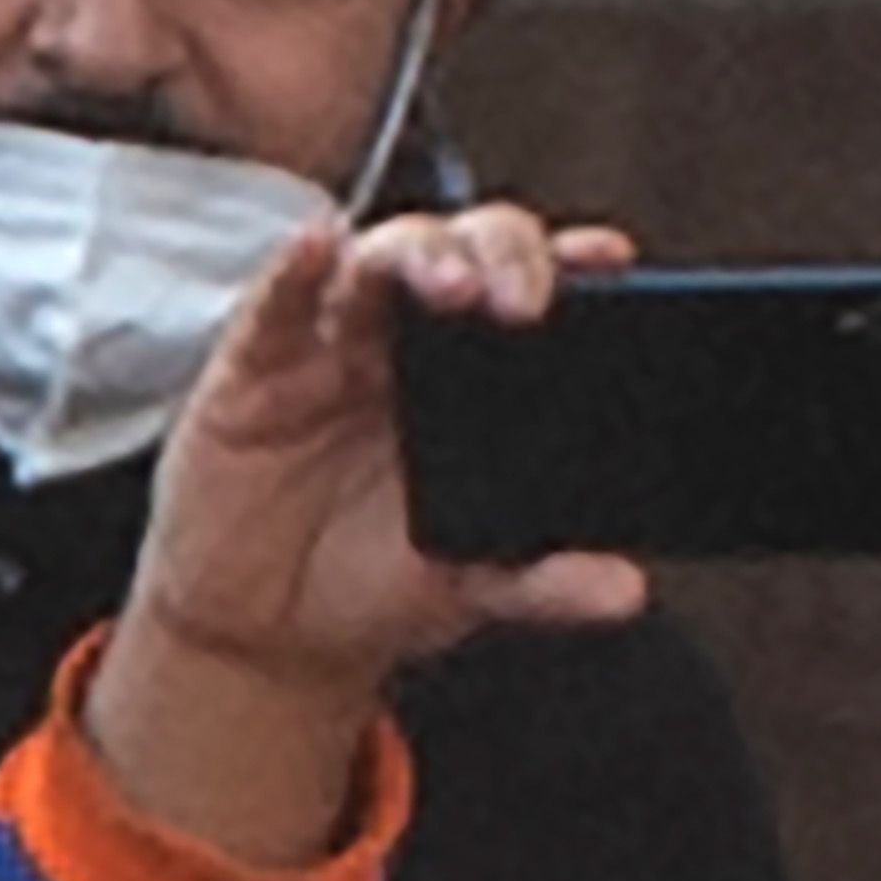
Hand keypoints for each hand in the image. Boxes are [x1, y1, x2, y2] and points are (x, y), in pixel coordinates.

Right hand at [88, 208, 648, 866]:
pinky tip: (317, 245)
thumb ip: (544, 583)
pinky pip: (278, 300)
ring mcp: (333, 345)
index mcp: (475, 377)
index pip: (530, 291)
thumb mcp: (470, 591)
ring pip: (380, 257)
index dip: (568, 262)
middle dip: (499, 255)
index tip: (610, 261)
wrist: (266, 635)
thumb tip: (624, 590)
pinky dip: (297, 265)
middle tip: (524, 301)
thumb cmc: (373, 583)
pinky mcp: (257, 366)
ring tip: (452, 287)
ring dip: (420, 256)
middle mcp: (408, 342)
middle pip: (463, 251)